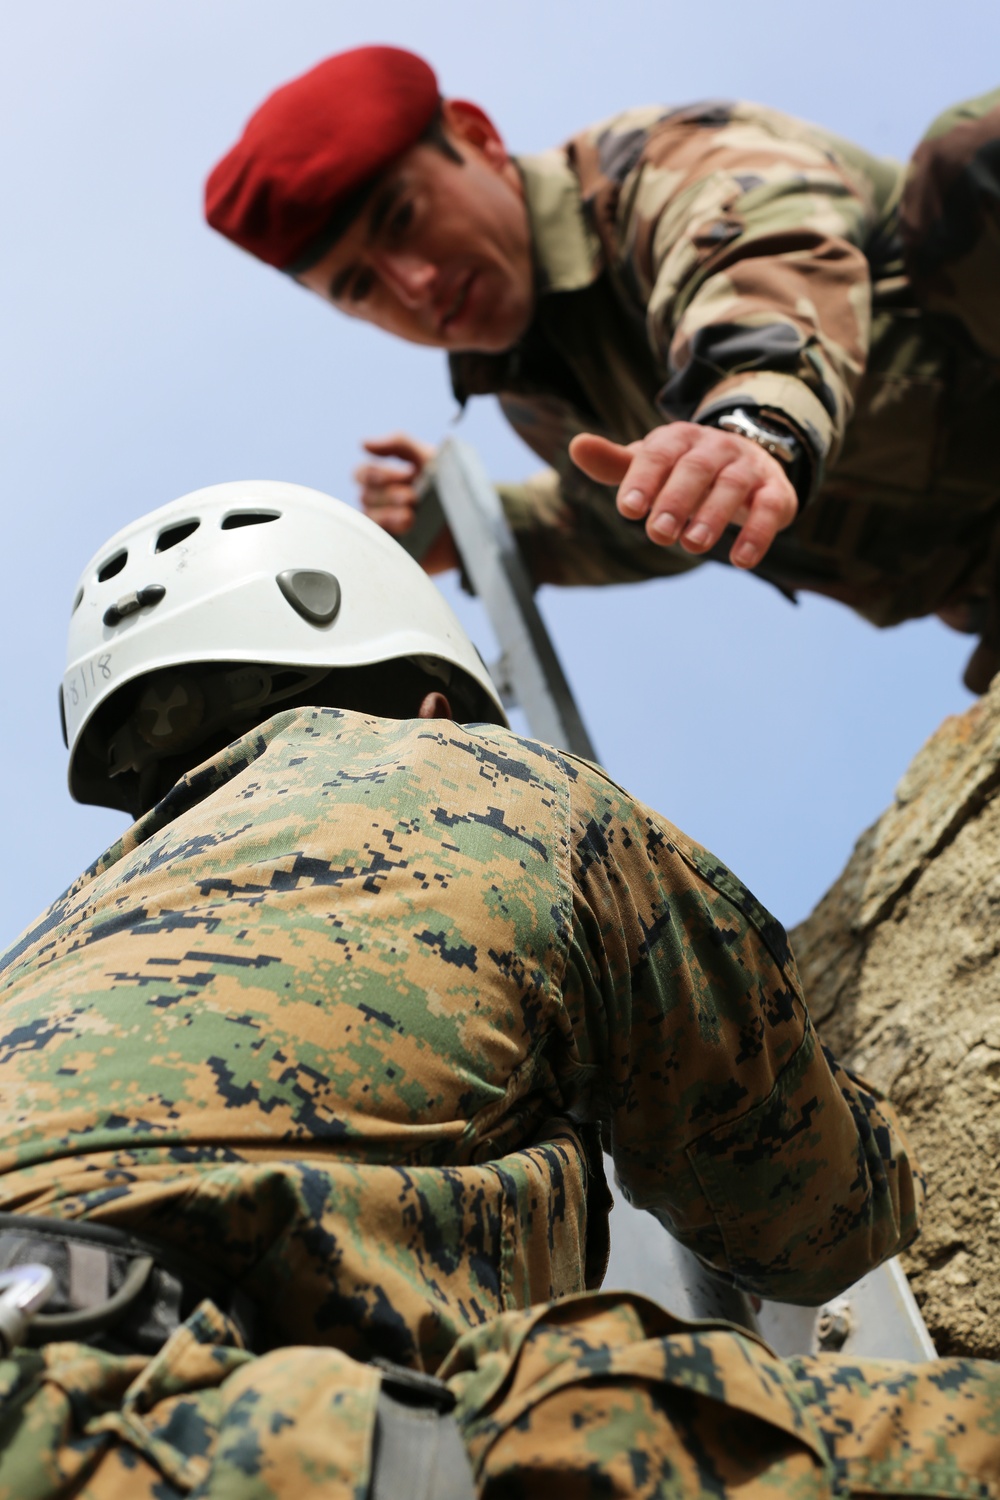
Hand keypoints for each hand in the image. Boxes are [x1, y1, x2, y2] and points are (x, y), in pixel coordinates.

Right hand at [354, 433, 459, 573]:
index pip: (362, 474)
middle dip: (390, 494)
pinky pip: (378, 540)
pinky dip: (390, 532)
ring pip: (370, 517)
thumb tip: (362, 443)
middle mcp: (380, 502)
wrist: (472, 521)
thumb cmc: (447, 486)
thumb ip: (398, 445)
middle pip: (366, 495)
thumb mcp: (427, 458)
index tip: (409, 474)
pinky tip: (407, 528)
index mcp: (385, 479)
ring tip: (411, 517)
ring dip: (389, 514)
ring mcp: (385, 525)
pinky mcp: (394, 546)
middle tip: (413, 497)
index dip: (379, 473)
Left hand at [569, 421, 798, 568]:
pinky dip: (758, 533)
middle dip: (676, 500)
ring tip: (693, 546)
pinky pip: (769, 508)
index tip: (628, 509)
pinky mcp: (775, 491)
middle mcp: (715, 447)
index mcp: (679, 438)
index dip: (643, 479)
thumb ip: (617, 463)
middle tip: (658, 534)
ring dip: (713, 516)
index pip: (659, 453)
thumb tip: (576, 446)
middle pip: (696, 469)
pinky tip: (742, 561)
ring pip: (732, 485)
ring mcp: (747, 467)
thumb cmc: (684, 469)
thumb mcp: (651, 464)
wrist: (746, 461)